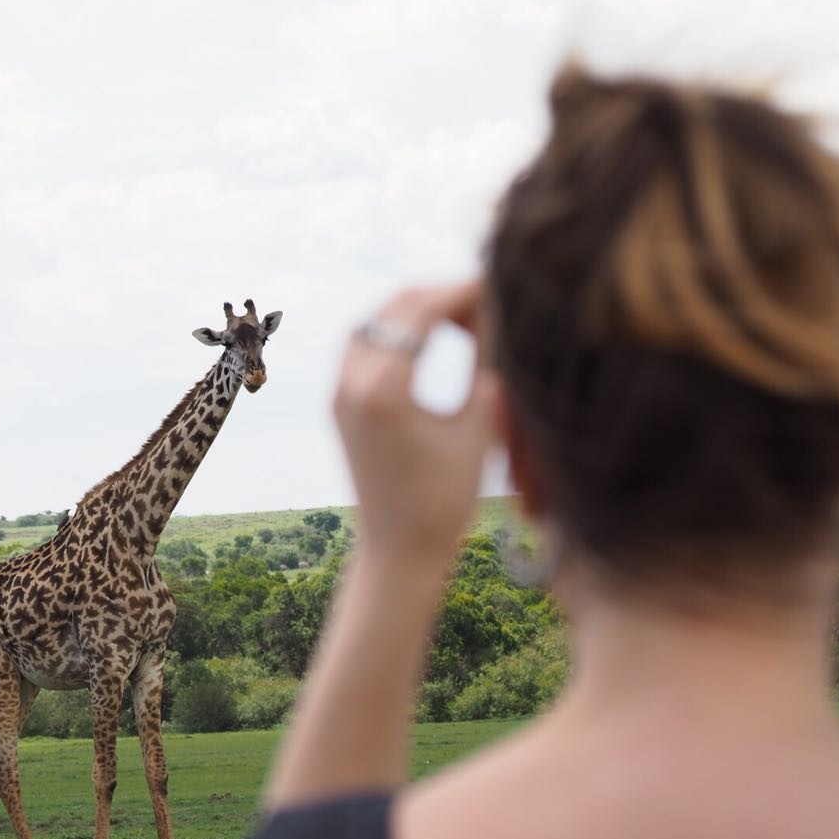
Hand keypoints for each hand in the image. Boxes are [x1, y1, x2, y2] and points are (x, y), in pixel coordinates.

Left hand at [334, 282, 498, 563]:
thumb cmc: (446, 500)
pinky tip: (435, 338)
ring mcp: (338, 392)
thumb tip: (500, 308)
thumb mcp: (478, 427)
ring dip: (417, 309)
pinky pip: (362, 344)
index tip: (499, 286)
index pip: (423, 309)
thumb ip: (487, 362)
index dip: (464, 290)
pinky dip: (396, 330)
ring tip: (465, 317)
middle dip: (442, 295)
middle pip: (395, 306)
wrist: (398, 552)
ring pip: (374, 320)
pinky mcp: (338, 403)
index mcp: (384, 390)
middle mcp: (350, 383)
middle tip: (486, 300)